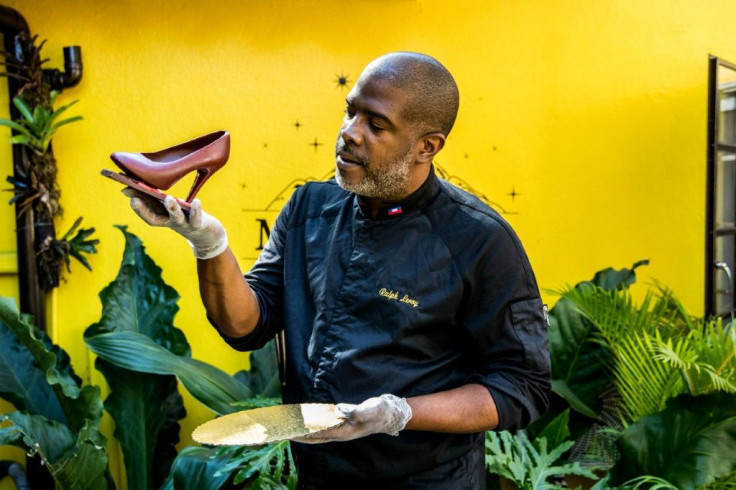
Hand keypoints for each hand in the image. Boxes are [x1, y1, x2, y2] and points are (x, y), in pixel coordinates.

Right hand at [123, 188, 227, 258]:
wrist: (207, 236)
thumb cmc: (184, 216)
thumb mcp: (168, 207)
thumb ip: (153, 198)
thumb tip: (130, 187)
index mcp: (162, 217)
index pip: (145, 212)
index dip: (135, 204)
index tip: (126, 191)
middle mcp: (170, 222)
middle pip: (156, 217)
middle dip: (144, 209)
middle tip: (134, 199)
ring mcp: (184, 224)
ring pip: (176, 217)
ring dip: (171, 208)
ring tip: (168, 198)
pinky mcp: (199, 225)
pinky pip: (197, 219)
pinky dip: (196, 211)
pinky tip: (196, 201)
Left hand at [293, 394, 411, 443]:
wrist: (392, 413)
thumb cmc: (380, 412)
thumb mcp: (368, 410)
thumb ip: (354, 411)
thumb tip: (339, 410)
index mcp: (344, 432)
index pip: (318, 435)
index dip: (302, 434)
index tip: (288, 432)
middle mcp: (341, 433)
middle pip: (315, 437)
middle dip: (299, 435)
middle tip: (283, 432)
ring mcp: (343, 429)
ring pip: (319, 433)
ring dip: (305, 431)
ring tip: (292, 428)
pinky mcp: (345, 423)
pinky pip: (325, 426)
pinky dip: (315, 425)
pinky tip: (309, 422)